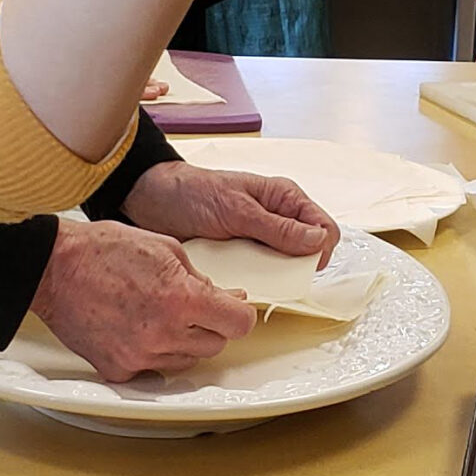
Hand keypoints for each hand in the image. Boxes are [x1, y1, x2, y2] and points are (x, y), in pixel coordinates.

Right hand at [30, 216, 255, 379]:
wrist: (52, 268)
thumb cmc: (101, 250)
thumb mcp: (165, 249)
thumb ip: (201, 279)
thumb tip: (226, 298)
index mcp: (182, 298)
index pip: (238, 323)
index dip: (237, 313)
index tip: (231, 309)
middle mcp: (164, 333)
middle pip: (214, 344)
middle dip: (208, 324)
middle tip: (186, 304)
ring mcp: (140, 356)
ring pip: (185, 360)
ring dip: (180, 340)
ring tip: (154, 313)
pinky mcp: (118, 369)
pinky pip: (152, 370)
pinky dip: (150, 354)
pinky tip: (134, 329)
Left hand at [121, 160, 339, 263]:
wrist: (150, 201)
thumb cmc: (192, 192)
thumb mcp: (236, 210)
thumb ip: (277, 227)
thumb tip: (317, 241)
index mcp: (284, 199)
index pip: (324, 229)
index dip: (321, 250)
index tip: (303, 266)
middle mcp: (276, 220)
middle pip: (306, 253)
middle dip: (294, 268)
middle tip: (270, 274)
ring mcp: (259, 241)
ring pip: (282, 269)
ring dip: (271, 278)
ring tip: (248, 278)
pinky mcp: (241, 257)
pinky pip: (257, 276)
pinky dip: (251, 282)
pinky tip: (236, 283)